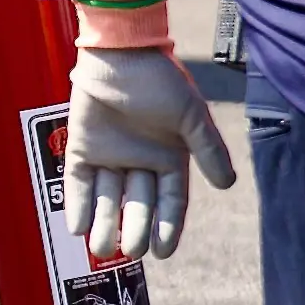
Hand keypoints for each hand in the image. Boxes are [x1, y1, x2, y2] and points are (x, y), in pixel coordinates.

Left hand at [60, 45, 235, 262]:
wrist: (119, 53)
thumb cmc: (160, 81)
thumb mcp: (191, 116)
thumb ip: (208, 150)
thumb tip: (226, 185)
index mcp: (170, 157)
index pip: (170, 201)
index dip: (167, 227)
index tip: (162, 252)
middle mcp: (140, 161)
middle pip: (137, 205)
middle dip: (134, 230)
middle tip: (131, 251)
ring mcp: (110, 156)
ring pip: (107, 199)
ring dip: (104, 225)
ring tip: (102, 250)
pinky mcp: (82, 148)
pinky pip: (78, 183)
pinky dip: (77, 205)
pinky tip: (77, 228)